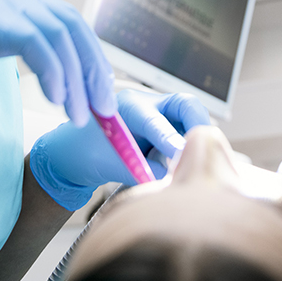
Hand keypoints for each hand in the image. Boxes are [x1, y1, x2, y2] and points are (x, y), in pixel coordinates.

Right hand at [0, 0, 114, 125]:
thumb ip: (11, 48)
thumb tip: (53, 73)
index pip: (66, 20)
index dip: (90, 57)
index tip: (101, 94)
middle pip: (70, 24)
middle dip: (93, 68)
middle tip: (103, 110)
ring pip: (57, 34)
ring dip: (77, 78)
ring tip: (81, 116)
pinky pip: (33, 42)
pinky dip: (52, 72)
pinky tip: (56, 101)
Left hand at [29, 90, 210, 210]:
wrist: (76, 154)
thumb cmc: (85, 154)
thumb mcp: (107, 164)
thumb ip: (138, 169)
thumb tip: (167, 176)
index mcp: (127, 107)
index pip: (153, 120)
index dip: (168, 137)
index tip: (181, 153)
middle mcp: (148, 104)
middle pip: (185, 105)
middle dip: (198, 124)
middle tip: (205, 149)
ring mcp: (160, 115)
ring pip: (191, 119)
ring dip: (197, 138)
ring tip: (196, 161)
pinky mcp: (168, 129)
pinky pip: (188, 133)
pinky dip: (192, 147)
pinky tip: (189, 164)